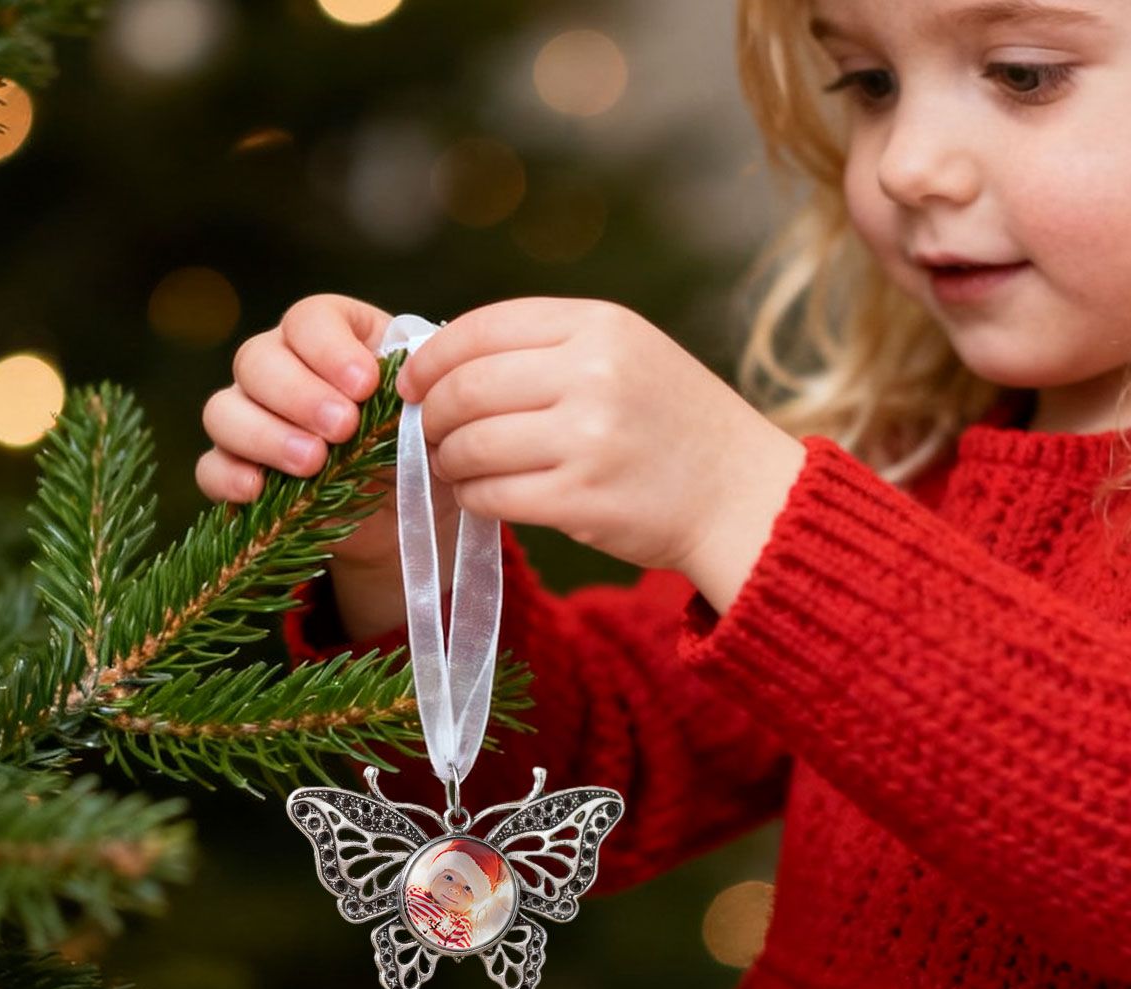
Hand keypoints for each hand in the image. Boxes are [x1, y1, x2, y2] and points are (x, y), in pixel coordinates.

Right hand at [196, 294, 457, 570]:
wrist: (410, 513)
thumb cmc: (420, 448)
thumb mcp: (425, 419)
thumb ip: (406, 398)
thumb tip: (391, 391)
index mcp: (333, 339)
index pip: (309, 320)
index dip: (330, 349)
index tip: (366, 385)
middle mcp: (282, 368)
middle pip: (256, 359)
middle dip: (299, 394)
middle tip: (343, 428)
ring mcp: (251, 418)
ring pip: (224, 409)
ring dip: (266, 435)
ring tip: (313, 463)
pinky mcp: (239, 471)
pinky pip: (210, 466)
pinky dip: (229, 476)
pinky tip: (258, 489)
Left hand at [397, 297, 806, 609]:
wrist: (741, 495)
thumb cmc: (674, 424)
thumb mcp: (628, 354)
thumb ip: (550, 347)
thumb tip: (447, 361)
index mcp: (601, 326)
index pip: (483, 327)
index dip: (432, 356)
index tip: (411, 381)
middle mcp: (594, 374)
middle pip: (467, 387)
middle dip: (430, 413)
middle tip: (426, 431)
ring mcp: (588, 439)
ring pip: (472, 444)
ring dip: (448, 460)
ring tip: (454, 466)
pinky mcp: (581, 500)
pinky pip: (493, 495)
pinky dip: (473, 497)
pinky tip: (481, 496)